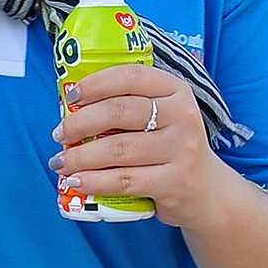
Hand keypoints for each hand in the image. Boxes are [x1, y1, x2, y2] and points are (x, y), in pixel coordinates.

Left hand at [50, 63, 229, 228]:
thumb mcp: (161, 116)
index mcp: (175, 90)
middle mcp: (182, 116)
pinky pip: (124, 180)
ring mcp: (182, 150)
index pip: (131, 76)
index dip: (96, 83)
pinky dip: (94, 181)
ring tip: (60, 162)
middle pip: (120, 112)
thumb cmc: (170, 146)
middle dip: (80, 123)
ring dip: (80, 156)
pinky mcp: (175, 182)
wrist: (207, 191)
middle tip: (59, 133)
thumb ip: (128, 104)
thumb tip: (71, 107)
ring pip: (118, 149)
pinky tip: (76, 181)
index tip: (71, 96)